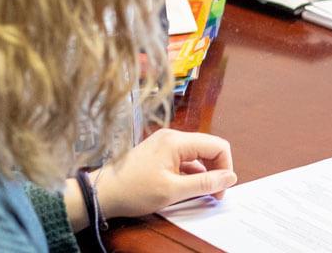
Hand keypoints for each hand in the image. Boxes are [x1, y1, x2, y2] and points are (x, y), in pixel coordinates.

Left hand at [94, 129, 236, 217]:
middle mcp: (172, 136)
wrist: (101, 193)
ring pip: (196, 155)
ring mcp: (164, 143)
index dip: (225, 168)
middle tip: (214, 194)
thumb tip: (230, 177)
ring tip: (198, 194)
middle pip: (208, 148)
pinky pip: (183, 159)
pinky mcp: (158, 152)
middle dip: (216, 171)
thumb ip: (205, 183)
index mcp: (177, 141)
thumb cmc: (133, 191)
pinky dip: (189, 173)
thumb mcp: (173, 191)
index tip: (220, 190)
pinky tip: (184, 188)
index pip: (217, 146)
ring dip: (202, 174)